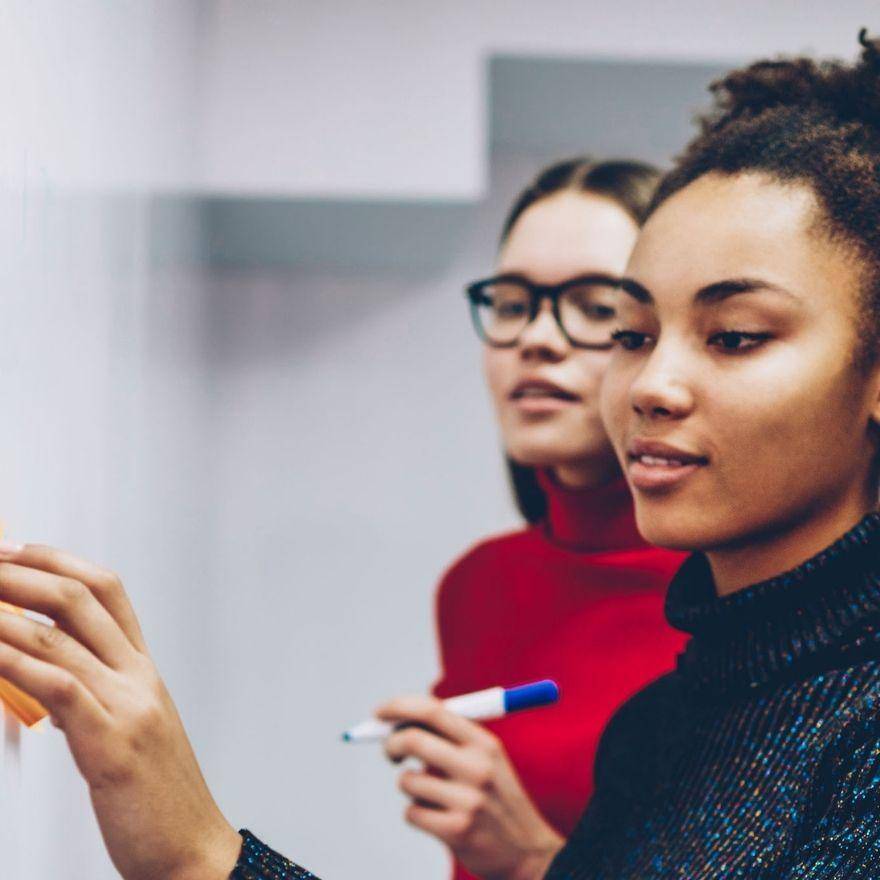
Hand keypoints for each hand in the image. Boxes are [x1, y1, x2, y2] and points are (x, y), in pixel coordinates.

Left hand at [0, 542, 242, 879]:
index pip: (109, 592)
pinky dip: (15, 660)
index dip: (62, 562)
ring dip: (7, 611)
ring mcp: (128, 705)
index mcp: (144, 671)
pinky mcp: (111, 743)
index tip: (19, 551)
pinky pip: (58, 686)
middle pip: (84, 600)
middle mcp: (139, 677)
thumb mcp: (129, 731)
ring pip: (63, 636)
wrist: (192, 849)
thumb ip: (94, 694)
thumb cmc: (158, 797)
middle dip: (26, 572)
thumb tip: (42, 670)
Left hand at [378, 695, 563, 879]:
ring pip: (408, 781)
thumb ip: (447, 736)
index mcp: (484, 742)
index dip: (400, 707)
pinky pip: (412, 813)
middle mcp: (478, 766)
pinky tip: (440, 820)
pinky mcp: (458, 830)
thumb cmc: (495, 797)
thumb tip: (396, 720)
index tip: (380, 713)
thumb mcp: (485, 758)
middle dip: (391, 744)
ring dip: (410, 787)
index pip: (433, 710)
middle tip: (390, 752)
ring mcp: (469, 799)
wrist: (528, 850)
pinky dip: (417, 814)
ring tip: (433, 797)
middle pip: (414, 739)